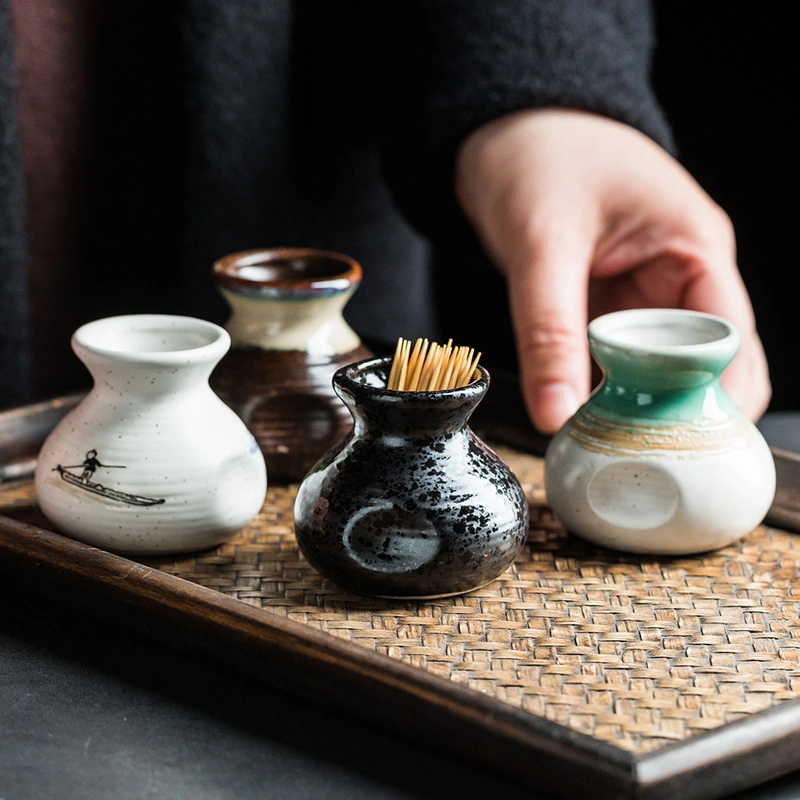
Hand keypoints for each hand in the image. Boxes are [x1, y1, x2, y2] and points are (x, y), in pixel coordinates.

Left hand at [455, 108, 769, 433]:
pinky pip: (620, 359)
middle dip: (680, 414)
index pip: (730, 342)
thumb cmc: (535, 154)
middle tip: (641, 462)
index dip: (714, 402)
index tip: (680, 452)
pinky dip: (609, 389)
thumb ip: (548, 327)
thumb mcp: (542, 241)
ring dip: (640, 405)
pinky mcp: (609, 304)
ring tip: (612, 448)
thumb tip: (557, 411)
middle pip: (707, 366)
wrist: (500, 128)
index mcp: (695, 246)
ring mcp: (646, 291)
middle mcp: (682, 273)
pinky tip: (587, 415)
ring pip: (660, 368)